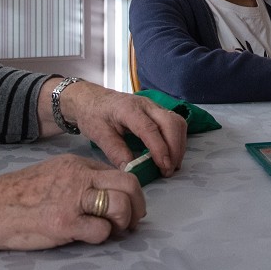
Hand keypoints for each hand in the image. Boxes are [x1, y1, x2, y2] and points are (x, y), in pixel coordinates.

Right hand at [0, 154, 144, 249]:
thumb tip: (105, 194)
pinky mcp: (64, 223)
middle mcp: (79, 177)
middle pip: (128, 184)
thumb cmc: (18, 196)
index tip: (130, 207)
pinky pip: (100, 230)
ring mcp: (72, 200)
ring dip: (124, 222)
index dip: (130, 192)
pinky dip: (102, 237)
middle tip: (134, 222)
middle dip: (138, 205)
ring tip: (116, 231)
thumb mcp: (52, 174)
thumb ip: (79, 180)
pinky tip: (90, 238)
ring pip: (120, 205)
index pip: (118, 173)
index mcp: (77, 164)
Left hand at [60, 81, 187, 174]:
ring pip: (177, 122)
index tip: (163, 166)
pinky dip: (177, 140)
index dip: (159, 148)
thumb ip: (116, 152)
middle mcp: (146, 105)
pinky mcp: (157, 112)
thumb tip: (132, 170)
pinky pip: (175, 124)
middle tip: (168, 170)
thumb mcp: (99, 135)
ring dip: (179, 145)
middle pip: (171, 123)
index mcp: (128, 109)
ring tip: (171, 165)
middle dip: (175, 148)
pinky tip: (171, 155)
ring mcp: (154, 107)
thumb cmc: (93, 114)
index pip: (150, 128)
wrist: (91, 99)